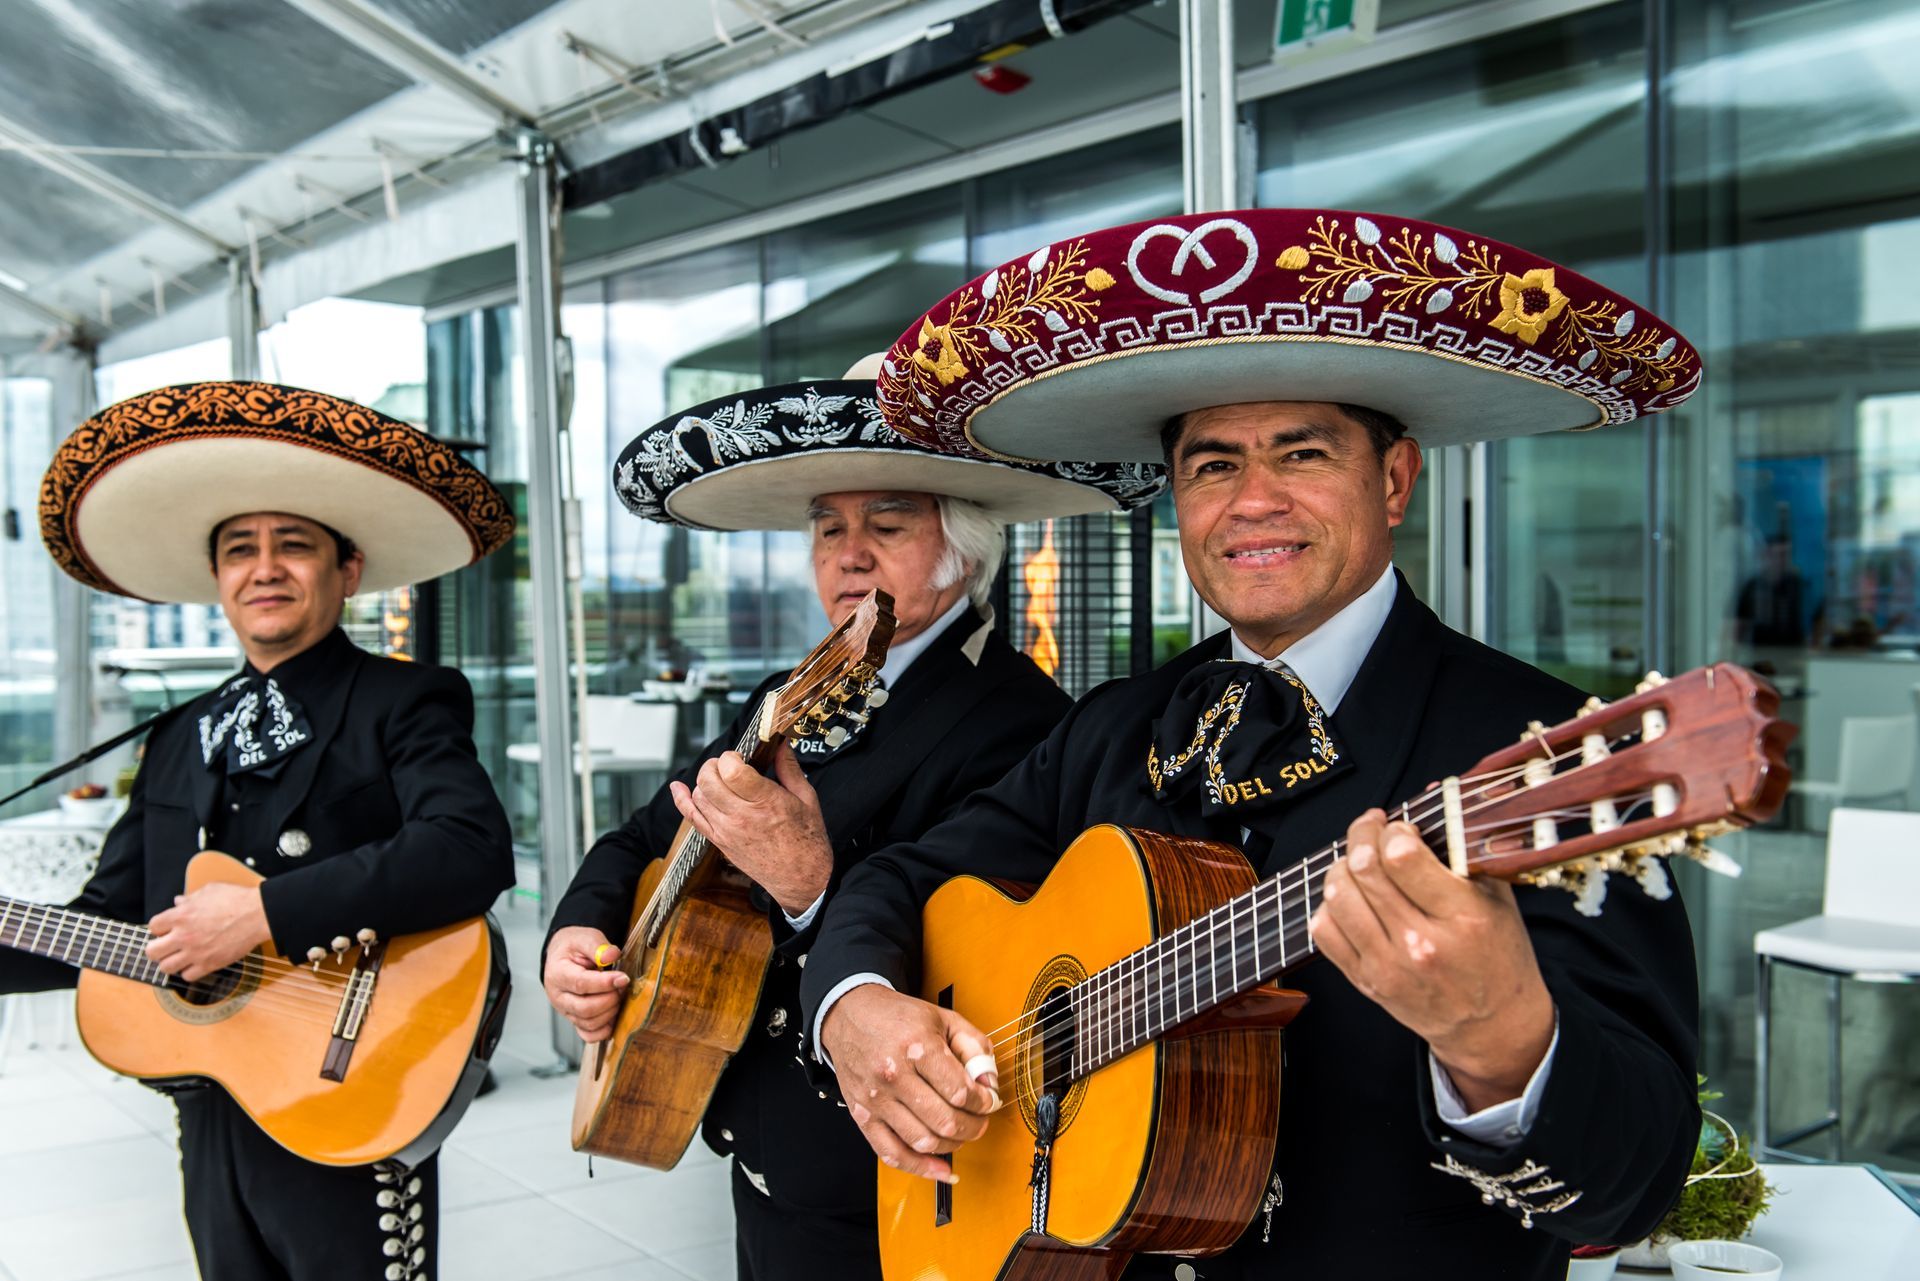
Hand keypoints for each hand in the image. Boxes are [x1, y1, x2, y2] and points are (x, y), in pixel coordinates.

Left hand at [146, 884, 271, 981]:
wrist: (258, 914)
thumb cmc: (236, 900)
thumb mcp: (209, 890)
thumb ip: (190, 898)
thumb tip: (178, 901)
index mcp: (181, 915)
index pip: (153, 926)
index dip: (159, 927)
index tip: (167, 928)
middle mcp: (184, 936)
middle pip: (152, 951)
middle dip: (157, 948)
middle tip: (166, 945)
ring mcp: (195, 952)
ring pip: (165, 968)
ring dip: (170, 962)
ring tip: (179, 956)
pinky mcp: (209, 964)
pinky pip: (187, 976)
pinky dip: (189, 971)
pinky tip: (195, 963)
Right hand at [543, 926, 630, 1041]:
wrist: (564, 955)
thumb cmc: (574, 947)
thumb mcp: (584, 938)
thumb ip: (598, 946)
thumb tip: (611, 956)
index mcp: (557, 974)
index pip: (581, 984)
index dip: (605, 984)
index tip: (623, 978)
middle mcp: (558, 996)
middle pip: (585, 1008)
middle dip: (610, 999)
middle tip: (622, 986)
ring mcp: (565, 1011)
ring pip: (589, 1023)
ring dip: (610, 1012)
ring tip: (618, 995)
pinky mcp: (574, 1019)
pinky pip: (588, 1035)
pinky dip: (604, 1030)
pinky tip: (613, 1015)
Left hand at [670, 743, 832, 914]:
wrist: (801, 880)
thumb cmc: (808, 841)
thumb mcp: (807, 799)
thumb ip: (789, 768)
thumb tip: (780, 743)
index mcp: (766, 802)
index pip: (731, 770)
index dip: (731, 756)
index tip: (741, 757)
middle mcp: (742, 816)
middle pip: (709, 780)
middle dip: (715, 764)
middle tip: (728, 765)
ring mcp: (726, 831)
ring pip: (698, 795)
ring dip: (706, 781)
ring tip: (722, 780)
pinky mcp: (719, 842)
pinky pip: (692, 818)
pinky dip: (682, 800)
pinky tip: (678, 788)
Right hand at [821, 985, 999, 1183]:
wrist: (849, 1015)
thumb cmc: (896, 1017)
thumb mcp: (943, 1018)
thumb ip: (974, 1046)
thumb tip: (990, 1082)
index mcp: (916, 1046)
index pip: (960, 1092)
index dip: (983, 1103)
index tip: (989, 1101)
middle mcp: (893, 1075)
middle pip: (944, 1121)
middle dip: (973, 1127)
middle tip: (981, 1120)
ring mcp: (876, 1099)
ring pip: (923, 1142)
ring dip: (952, 1145)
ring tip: (961, 1134)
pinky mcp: (862, 1116)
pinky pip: (892, 1154)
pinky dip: (920, 1168)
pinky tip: (941, 1170)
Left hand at [1310, 809, 1555, 1110]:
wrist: (1493, 1027)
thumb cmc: (1500, 957)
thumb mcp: (1499, 899)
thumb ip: (1466, 849)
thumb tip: (1430, 794)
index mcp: (1462, 918)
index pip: (1402, 857)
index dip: (1393, 830)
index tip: (1401, 828)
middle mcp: (1420, 943)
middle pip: (1363, 870)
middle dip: (1362, 835)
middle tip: (1372, 828)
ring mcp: (1388, 965)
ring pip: (1336, 897)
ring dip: (1342, 867)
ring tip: (1360, 861)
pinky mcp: (1366, 982)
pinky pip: (1323, 931)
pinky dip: (1329, 905)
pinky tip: (1351, 899)